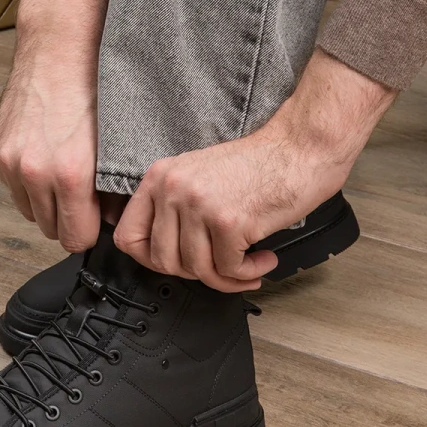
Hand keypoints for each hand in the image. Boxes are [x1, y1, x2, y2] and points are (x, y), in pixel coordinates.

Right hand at [0, 0, 107, 251]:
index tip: (96, 219)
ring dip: (47, 203)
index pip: (75, 239)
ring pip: (30, 212)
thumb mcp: (118, 142)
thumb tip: (112, 219)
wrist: (59, 48)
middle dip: (69, 218)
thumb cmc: (95, 87)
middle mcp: (35, 173)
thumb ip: (115, 189)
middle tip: (84, 197)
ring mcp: (11, 163)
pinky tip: (47, 160)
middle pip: (50, 230)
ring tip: (65, 177)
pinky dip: (29, 184)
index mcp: (70, 174)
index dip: (89, 231)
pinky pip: (13, 188)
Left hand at [114, 49, 396, 290]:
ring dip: (226, 277)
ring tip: (248, 264)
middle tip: (220, 265)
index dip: (150, 260)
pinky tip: (262, 259)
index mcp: (159, 177)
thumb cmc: (258, 165)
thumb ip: (172, 209)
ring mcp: (198, 205)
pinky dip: (248, 273)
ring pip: (196, 270)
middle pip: (163, 261)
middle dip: (194, 272)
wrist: (300, 148)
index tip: (175, 263)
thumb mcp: (197, 177)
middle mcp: (172, 189)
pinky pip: (228, 270)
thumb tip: (160, 256)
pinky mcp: (228, 221)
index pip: (127, 237)